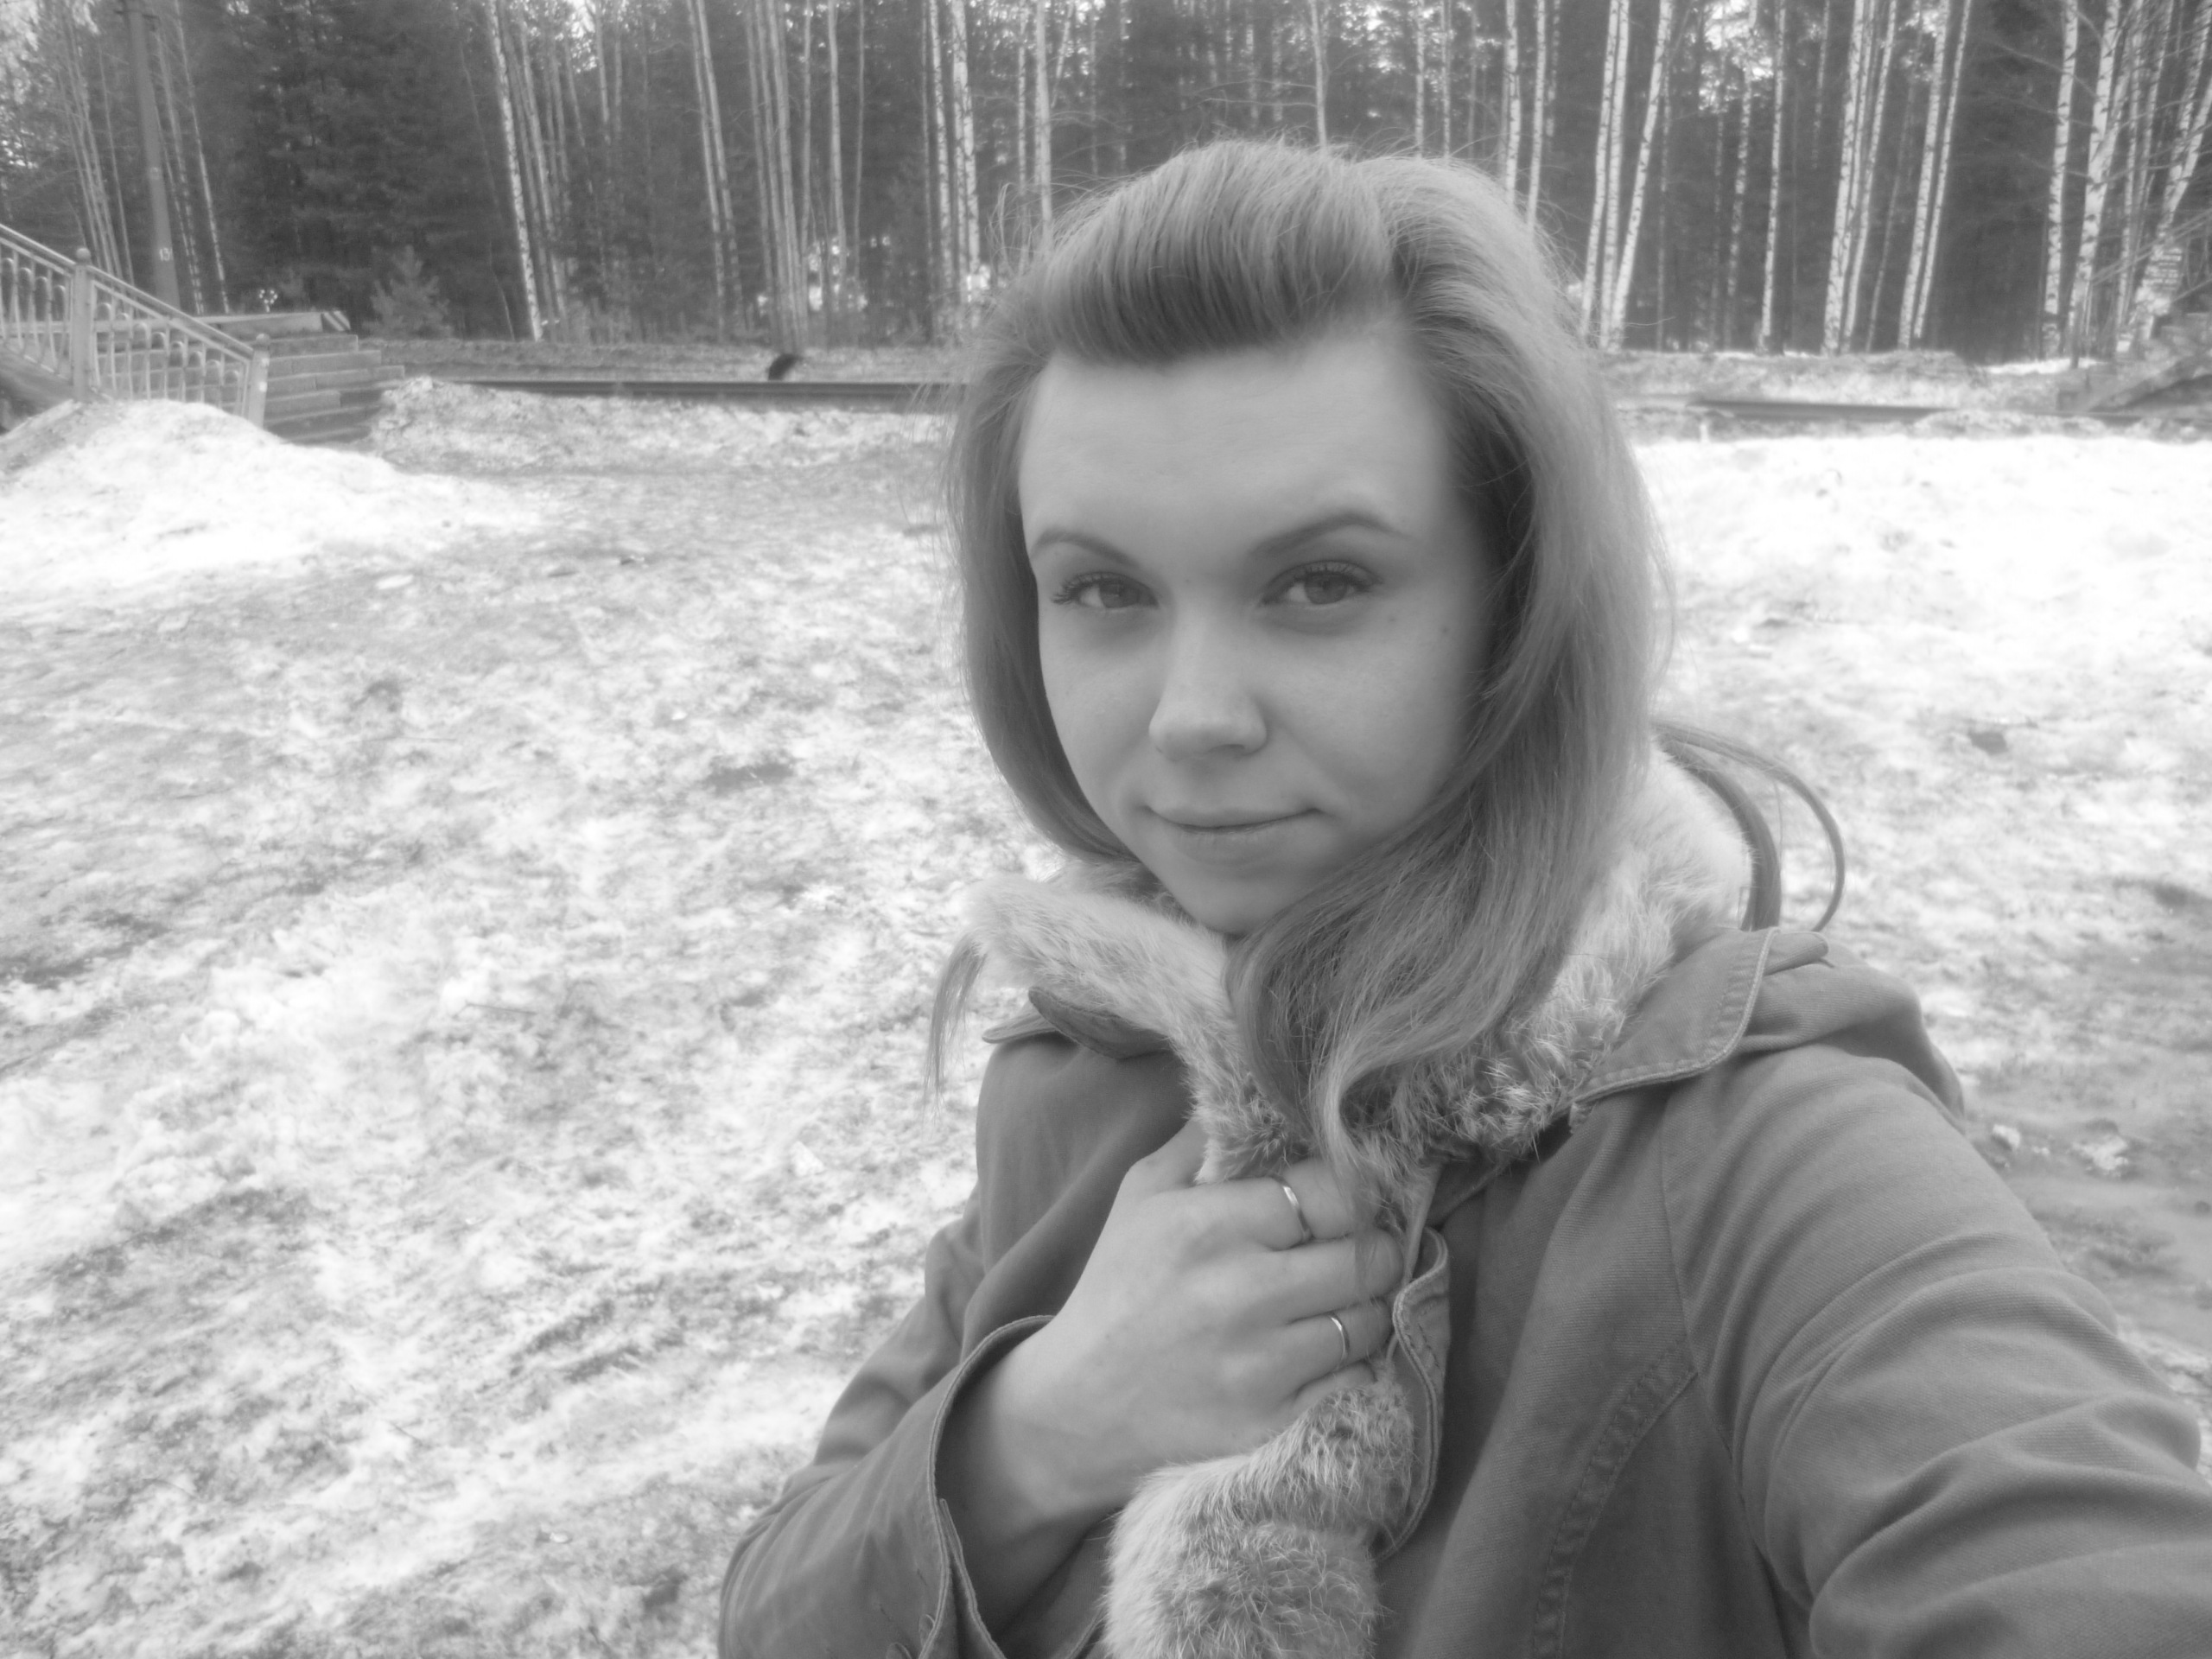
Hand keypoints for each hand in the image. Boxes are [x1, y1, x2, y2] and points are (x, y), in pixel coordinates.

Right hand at [975, 1117, 1402, 1525]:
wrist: (1080, 1404)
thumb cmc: (1118, 1285)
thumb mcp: (1141, 1195)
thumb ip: (1200, 1141)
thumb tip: (1258, 1093)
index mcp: (1210, 1225)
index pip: (1332, 1189)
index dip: (1355, 1187)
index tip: (1353, 1192)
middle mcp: (1242, 1291)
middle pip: (1366, 1255)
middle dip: (1378, 1244)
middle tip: (1367, 1242)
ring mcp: (1261, 1362)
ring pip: (1368, 1318)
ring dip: (1370, 1302)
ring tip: (1348, 1292)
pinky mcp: (1273, 1416)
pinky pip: (1353, 1374)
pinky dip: (1355, 1357)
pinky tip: (1332, 1342)